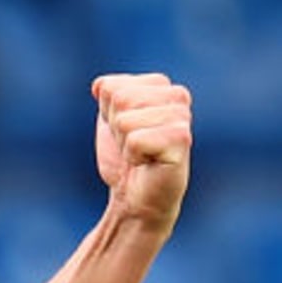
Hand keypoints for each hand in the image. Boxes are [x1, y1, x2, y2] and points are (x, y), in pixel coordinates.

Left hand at [93, 72, 192, 230]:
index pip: (111, 87)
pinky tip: (148, 162)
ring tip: (141, 154)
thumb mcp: (109, 119)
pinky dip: (133, 156)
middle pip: (120, 100)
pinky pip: (135, 140)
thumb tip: (100, 86)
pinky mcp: (181, 139)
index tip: (124, 131)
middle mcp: (177, 96)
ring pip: (126, 120)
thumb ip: (107, 95)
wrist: (134, 197)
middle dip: (116, 128)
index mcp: (160, 85)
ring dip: (124, 143)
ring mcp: (182, 117)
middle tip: (132, 145)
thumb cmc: (124, 158)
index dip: (108, 114)